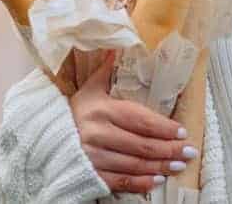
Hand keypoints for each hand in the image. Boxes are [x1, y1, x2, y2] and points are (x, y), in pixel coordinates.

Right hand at [69, 51, 197, 193]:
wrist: (42, 139)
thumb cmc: (73, 112)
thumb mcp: (89, 90)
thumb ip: (106, 71)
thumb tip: (117, 47)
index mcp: (101, 110)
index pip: (139, 119)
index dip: (162, 127)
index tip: (181, 131)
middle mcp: (98, 134)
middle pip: (141, 144)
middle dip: (168, 149)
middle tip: (189, 152)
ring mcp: (93, 157)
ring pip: (133, 164)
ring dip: (159, 166)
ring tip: (178, 166)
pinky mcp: (89, 175)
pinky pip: (118, 181)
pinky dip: (139, 183)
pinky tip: (155, 181)